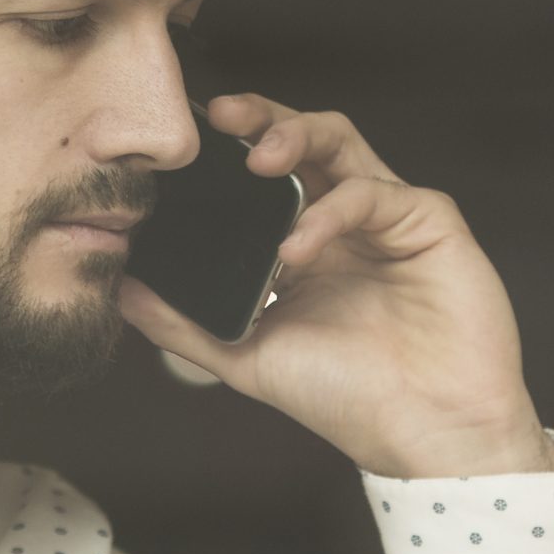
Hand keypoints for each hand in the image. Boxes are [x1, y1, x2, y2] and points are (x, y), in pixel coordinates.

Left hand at [117, 95, 553, 478]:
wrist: (423, 436)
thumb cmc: (349, 399)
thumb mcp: (248, 356)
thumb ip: (185, 323)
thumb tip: (122, 291)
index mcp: (305, 244)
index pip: (262, 176)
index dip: (226, 151)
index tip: (179, 143)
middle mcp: (345, 222)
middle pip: (302, 140)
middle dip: (259, 118)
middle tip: (219, 116)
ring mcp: (389, 219)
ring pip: (342, 142)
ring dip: (296, 135)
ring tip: (258, 157)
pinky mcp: (431, 224)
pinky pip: (376, 193)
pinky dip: (332, 212)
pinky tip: (298, 248)